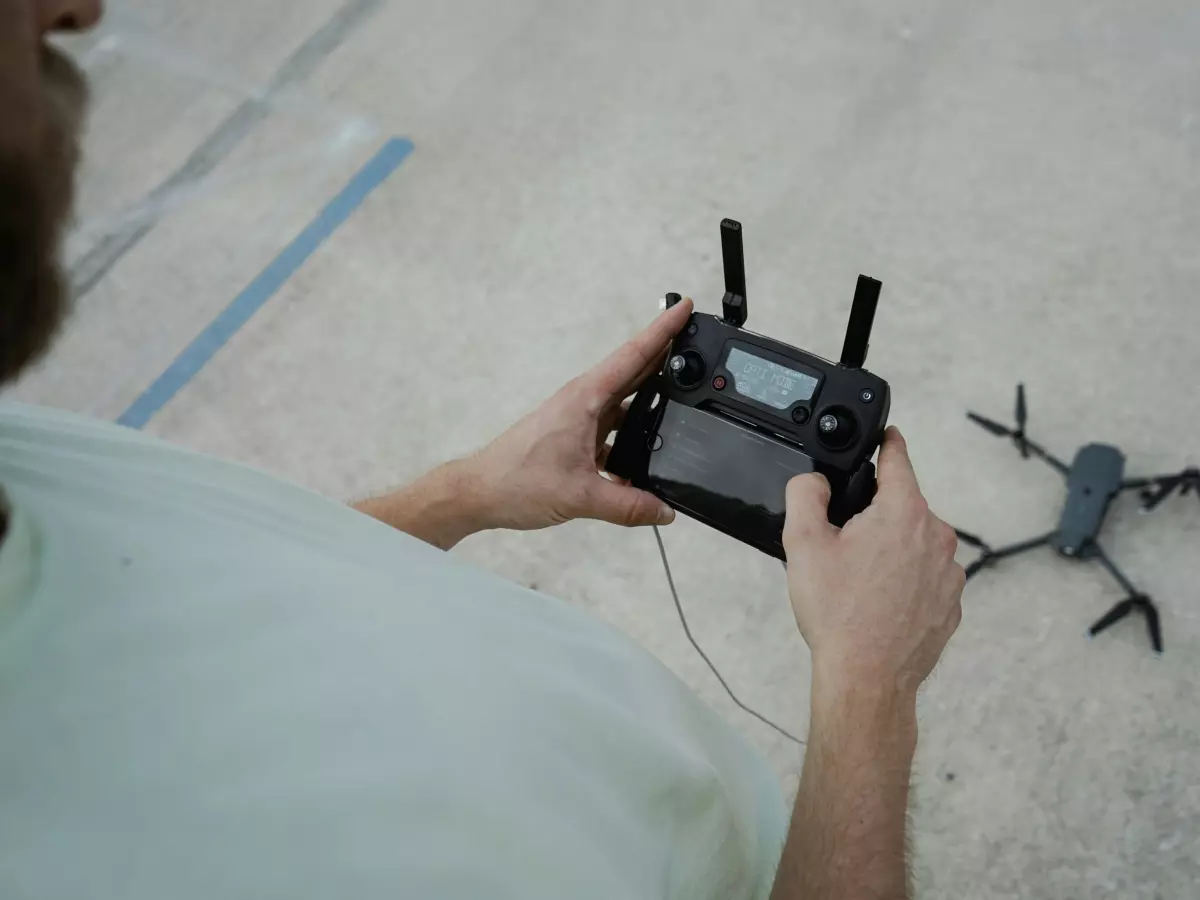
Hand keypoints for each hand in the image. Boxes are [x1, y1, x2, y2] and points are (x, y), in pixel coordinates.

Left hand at [464, 298, 694, 531]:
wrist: (480, 492)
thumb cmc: (516, 481)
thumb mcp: (581, 497)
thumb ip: (627, 505)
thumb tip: (664, 511)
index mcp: (585, 398)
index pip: (633, 355)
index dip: (662, 330)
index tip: (685, 308)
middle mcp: (583, 401)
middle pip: (634, 372)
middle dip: (666, 358)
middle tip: (696, 344)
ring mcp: (578, 417)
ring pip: (625, 403)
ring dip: (650, 402)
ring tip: (681, 402)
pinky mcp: (574, 436)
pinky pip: (612, 428)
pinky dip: (631, 436)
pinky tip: (645, 454)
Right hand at [782, 427, 964, 698]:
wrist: (867, 678)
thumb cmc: (839, 614)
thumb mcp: (803, 544)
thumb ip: (805, 495)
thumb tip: (814, 480)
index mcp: (904, 512)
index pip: (899, 460)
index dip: (888, 443)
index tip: (888, 434)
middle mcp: (936, 537)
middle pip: (903, 508)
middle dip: (875, 518)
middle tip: (843, 548)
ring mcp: (949, 573)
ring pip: (914, 545)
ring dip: (891, 552)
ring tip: (859, 585)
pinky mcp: (951, 604)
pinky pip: (925, 579)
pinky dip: (905, 583)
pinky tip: (878, 605)